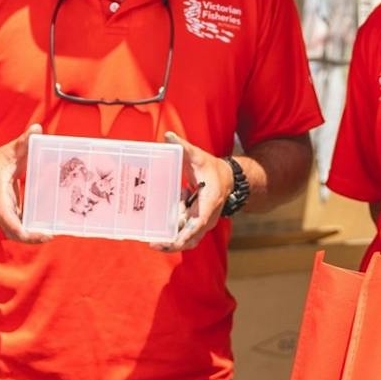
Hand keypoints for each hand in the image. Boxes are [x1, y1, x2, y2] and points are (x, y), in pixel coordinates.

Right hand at [0, 123, 51, 243]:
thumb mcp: (11, 150)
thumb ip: (24, 140)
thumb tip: (36, 128)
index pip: (7, 216)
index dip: (22, 229)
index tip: (39, 232)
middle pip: (11, 231)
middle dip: (30, 238)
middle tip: (51, 235)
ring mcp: (2, 213)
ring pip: (14, 233)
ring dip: (30, 238)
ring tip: (52, 234)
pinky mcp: (8, 215)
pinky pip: (17, 229)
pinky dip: (30, 232)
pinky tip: (46, 230)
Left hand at [153, 131, 233, 251]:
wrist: (227, 178)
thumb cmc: (210, 167)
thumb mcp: (197, 155)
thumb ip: (183, 146)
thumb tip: (168, 135)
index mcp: (210, 199)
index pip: (200, 220)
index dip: (188, 231)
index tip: (174, 240)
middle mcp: (209, 215)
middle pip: (193, 236)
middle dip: (174, 243)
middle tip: (154, 244)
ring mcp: (205, 222)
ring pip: (190, 239)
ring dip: (173, 241)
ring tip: (154, 241)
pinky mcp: (199, 224)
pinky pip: (187, 234)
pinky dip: (174, 234)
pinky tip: (161, 229)